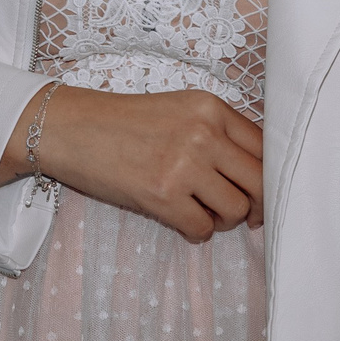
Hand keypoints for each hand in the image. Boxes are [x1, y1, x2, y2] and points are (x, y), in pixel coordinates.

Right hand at [0, 85, 263, 243]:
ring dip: (222, 219)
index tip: (259, 192)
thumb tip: (255, 176)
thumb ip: (216, 132)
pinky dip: (196, 232)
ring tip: (200, 212)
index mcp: (209, 108)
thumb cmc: (122, 122)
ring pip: (235, 210)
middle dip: (255, 205)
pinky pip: (202, 229)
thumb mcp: (177, 111)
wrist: (70, 129)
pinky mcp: (162, 195)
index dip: (269, 177)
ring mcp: (183, 164)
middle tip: (244, 215)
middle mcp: (203, 133)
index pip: (265, 148)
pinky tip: (181, 220)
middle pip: (260, 182)